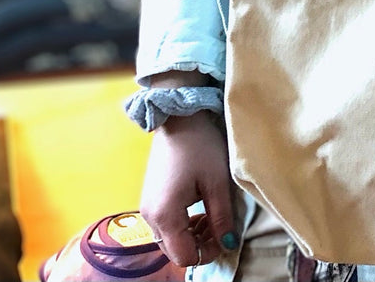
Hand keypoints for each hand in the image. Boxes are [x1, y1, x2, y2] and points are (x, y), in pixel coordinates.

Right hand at [140, 111, 237, 267]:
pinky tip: (197, 209)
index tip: (225, 237)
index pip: (184, 256)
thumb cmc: (200, 146)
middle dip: (199, 246)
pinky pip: (164, 224)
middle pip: (173, 251)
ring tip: (211, 217)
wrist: (179, 118)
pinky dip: (182, 225)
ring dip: (190, 236)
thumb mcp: (217, 182)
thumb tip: (228, 243)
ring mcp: (146, 207)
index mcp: (165, 216)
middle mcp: (150, 217)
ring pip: (168, 239)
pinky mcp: (149, 197)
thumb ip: (222, 217)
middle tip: (219, 227)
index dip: (207, 253)